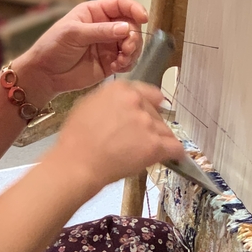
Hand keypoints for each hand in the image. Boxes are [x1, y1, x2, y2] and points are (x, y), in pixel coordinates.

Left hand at [15, 0, 147, 100]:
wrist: (45, 74)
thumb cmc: (53, 47)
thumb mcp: (74, 34)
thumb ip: (100, 31)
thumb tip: (126, 28)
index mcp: (95, 12)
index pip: (121, 5)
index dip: (134, 9)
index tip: (143, 18)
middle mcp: (106, 27)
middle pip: (132, 25)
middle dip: (134, 36)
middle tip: (127, 48)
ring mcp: (109, 45)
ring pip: (133, 44)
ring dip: (133, 52)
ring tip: (122, 60)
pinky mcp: (111, 62)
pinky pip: (128, 61)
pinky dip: (128, 63)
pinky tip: (117, 67)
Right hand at [50, 80, 183, 192]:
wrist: (77, 163)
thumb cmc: (76, 137)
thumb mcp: (88, 104)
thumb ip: (112, 99)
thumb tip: (127, 103)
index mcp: (121, 89)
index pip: (149, 93)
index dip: (149, 105)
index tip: (147, 114)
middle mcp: (138, 102)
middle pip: (156, 113)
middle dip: (150, 125)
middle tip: (137, 139)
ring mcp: (148, 124)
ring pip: (166, 130)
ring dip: (159, 139)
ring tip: (144, 152)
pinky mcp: (155, 146)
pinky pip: (175, 148)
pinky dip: (175, 153)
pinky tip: (173, 157)